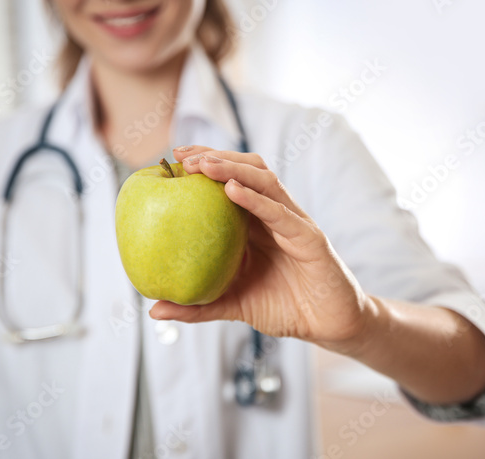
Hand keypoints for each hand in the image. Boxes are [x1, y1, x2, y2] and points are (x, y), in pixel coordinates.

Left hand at [148, 146, 376, 350]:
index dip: (206, 164)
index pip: (233, 181)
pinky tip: (232, 192)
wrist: (329, 327)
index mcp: (258, 224)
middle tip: (182, 157)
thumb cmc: (285, 309)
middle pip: (249, 170)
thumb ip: (198, 306)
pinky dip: (257, 200)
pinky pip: (282, 215)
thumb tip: (154, 310)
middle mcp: (277, 216)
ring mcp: (295, 224)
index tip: (172, 159)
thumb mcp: (234, 305)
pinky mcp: (311, 240)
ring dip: (234, 169)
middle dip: (217, 157)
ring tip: (204, 165)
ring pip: (266, 182)